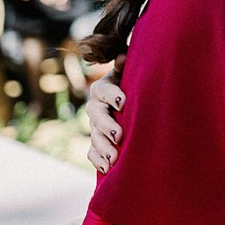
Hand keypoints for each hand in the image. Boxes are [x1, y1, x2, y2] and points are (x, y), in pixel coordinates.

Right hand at [85, 56, 125, 173]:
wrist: (130, 102)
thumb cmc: (133, 84)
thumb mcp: (130, 74)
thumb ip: (126, 67)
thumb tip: (123, 55)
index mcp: (103, 88)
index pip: (104, 90)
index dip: (113, 95)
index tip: (123, 102)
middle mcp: (95, 107)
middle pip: (97, 116)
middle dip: (107, 126)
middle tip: (119, 136)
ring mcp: (95, 126)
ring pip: (94, 137)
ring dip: (103, 148)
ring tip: (114, 159)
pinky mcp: (97, 142)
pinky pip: (91, 152)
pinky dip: (98, 161)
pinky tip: (107, 169)